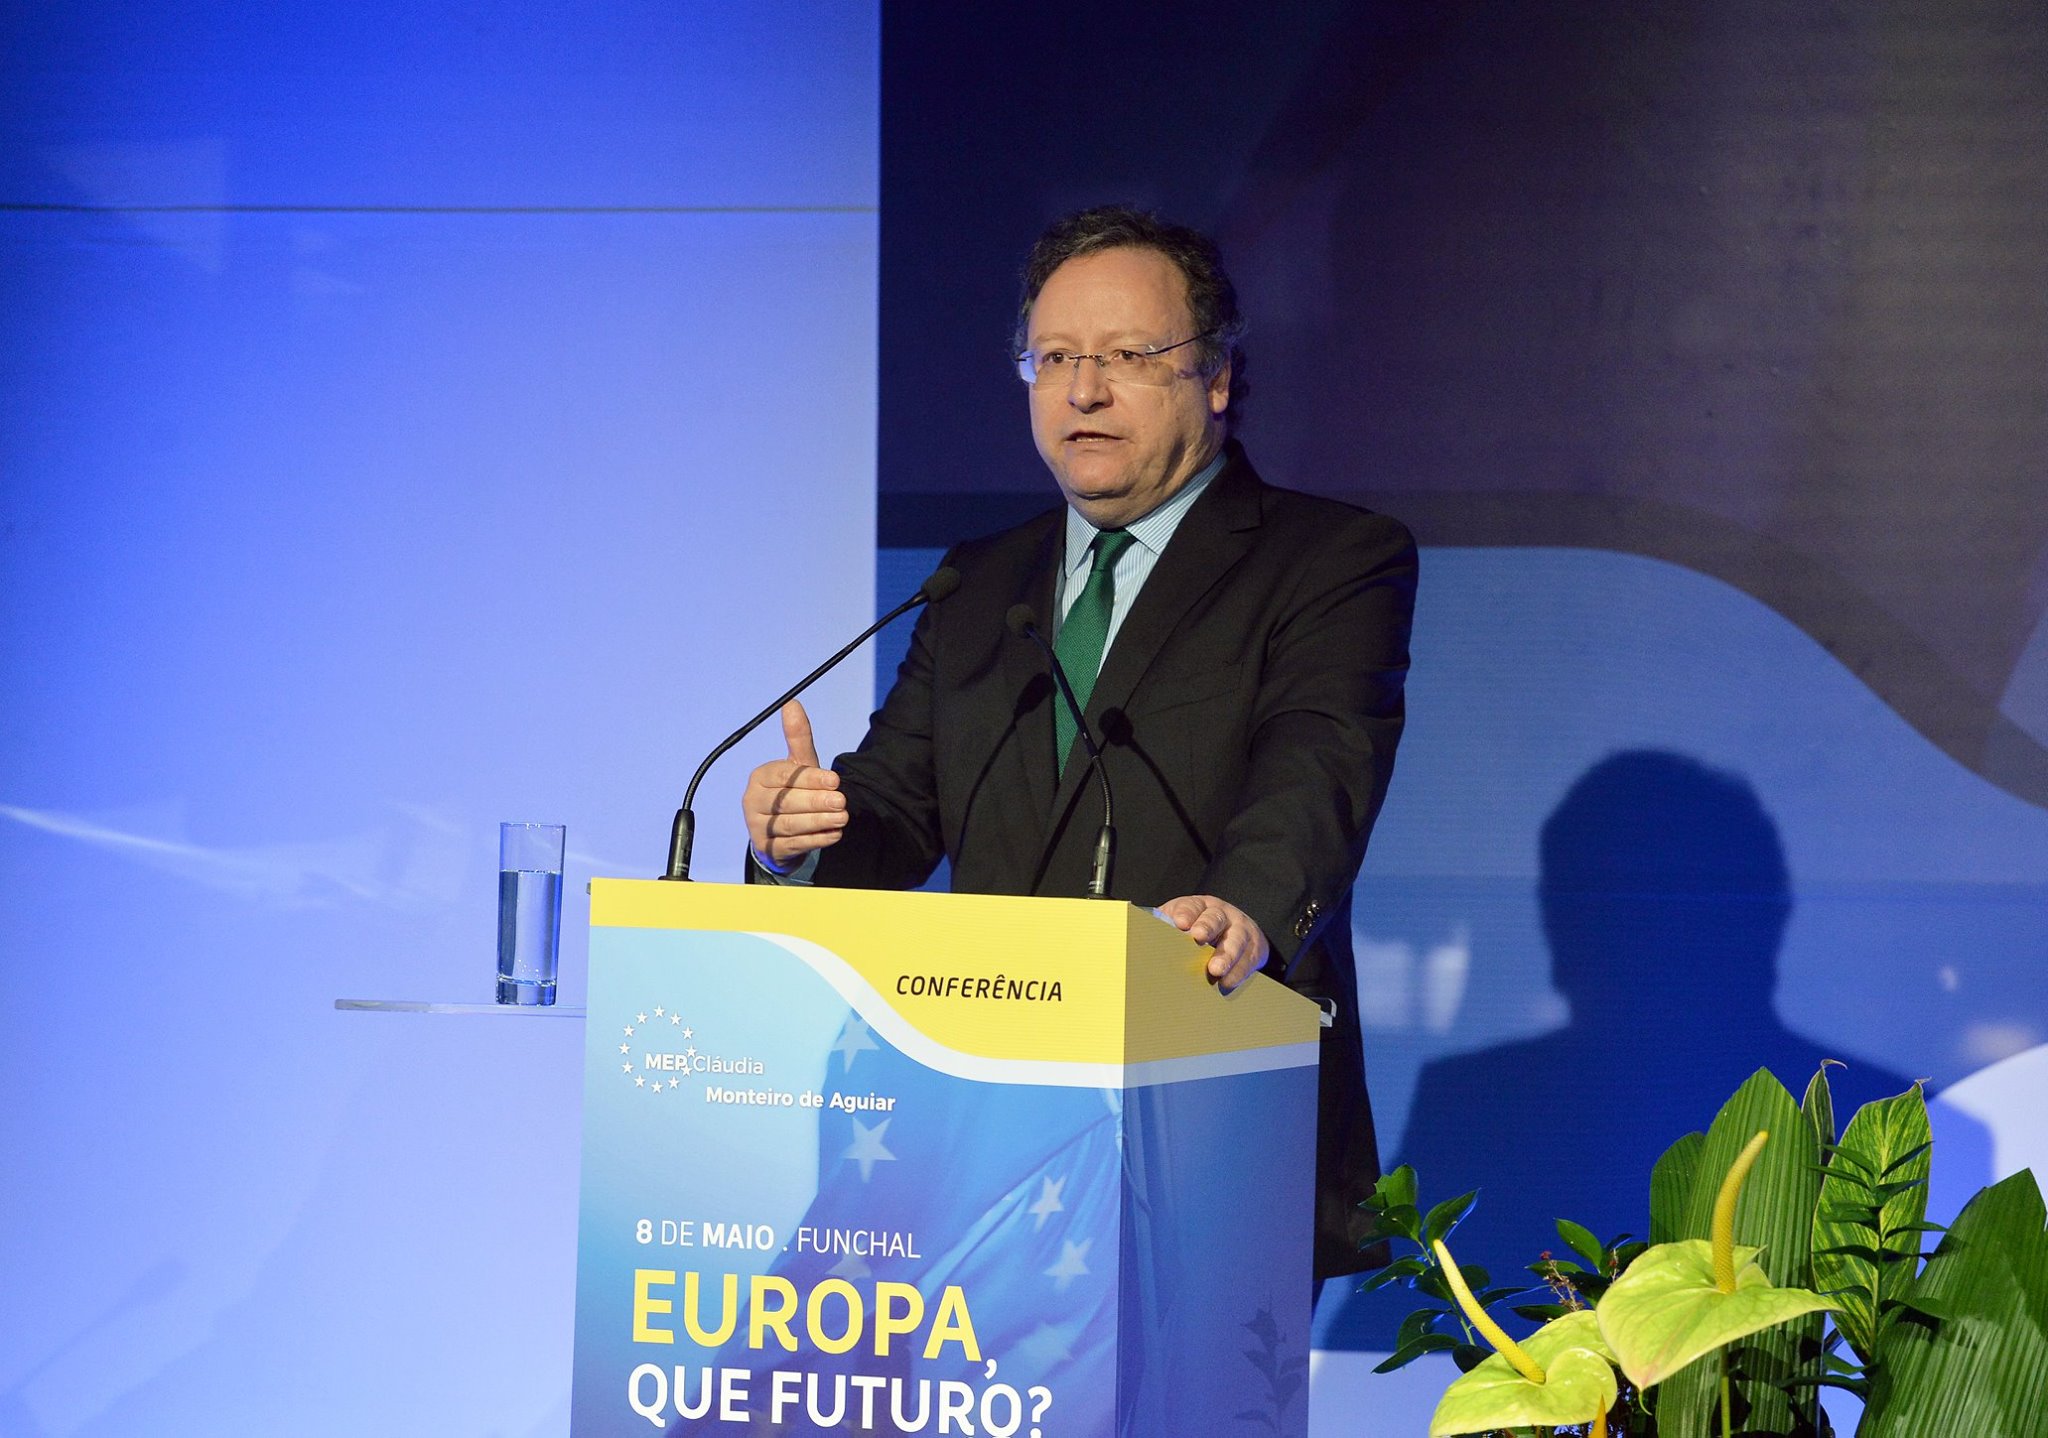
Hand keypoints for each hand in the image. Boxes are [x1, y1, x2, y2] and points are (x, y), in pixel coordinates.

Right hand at [740, 700, 846, 870]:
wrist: (779, 832)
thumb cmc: (791, 792)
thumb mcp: (797, 765)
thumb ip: (798, 738)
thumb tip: (792, 704)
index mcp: (760, 777)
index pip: (784, 776)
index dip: (810, 778)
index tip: (835, 780)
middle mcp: (753, 801)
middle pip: (786, 802)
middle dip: (816, 801)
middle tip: (842, 801)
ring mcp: (758, 827)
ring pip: (789, 825)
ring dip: (818, 822)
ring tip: (842, 818)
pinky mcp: (768, 848)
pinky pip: (792, 844)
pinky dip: (815, 840)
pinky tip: (834, 834)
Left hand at [1158, 894, 1269, 991]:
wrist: (1238, 934)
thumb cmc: (1199, 931)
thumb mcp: (1183, 923)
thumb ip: (1166, 926)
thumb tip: (1143, 938)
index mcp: (1201, 906)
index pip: (1193, 906)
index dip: (1186, 913)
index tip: (1180, 923)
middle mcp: (1223, 915)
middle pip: (1215, 918)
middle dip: (1207, 927)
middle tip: (1198, 937)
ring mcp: (1240, 931)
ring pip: (1235, 940)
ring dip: (1226, 956)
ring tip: (1216, 970)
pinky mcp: (1253, 950)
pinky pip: (1247, 961)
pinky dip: (1237, 973)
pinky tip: (1227, 983)